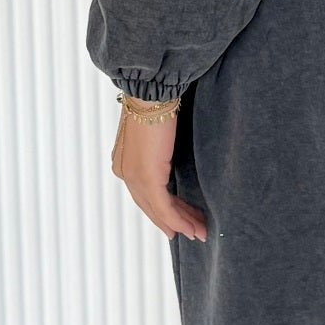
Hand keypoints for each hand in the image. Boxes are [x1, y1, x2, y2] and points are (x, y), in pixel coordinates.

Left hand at [111, 101, 206, 241]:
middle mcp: (125, 173)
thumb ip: (158, 147)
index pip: (145, 194)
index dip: (162, 210)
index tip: (180, 220)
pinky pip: (164, 206)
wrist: (150, 92)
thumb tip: (168, 153)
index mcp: (124, 163)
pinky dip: (179, 219)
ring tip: (200, 232)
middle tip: (194, 231)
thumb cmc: (155, 102)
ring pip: (158, 210)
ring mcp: (134, 177)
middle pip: (151, 206)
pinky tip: (192, 226)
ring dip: (181, 223)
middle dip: (173, 222)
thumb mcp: (155, 130)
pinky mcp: (148, 177)